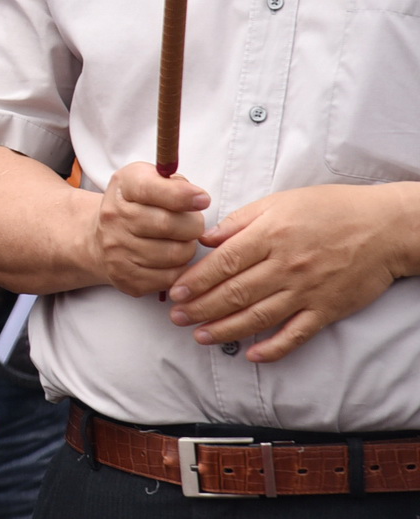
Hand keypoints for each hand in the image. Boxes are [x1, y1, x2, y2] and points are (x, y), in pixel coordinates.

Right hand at [90, 162, 210, 295]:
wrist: (102, 241)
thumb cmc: (136, 207)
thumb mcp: (149, 181)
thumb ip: (173, 183)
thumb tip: (199, 198)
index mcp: (123, 187)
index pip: (150, 189)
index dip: (182, 195)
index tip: (202, 200)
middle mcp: (113, 218)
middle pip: (169, 224)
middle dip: (193, 225)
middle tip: (192, 225)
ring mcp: (117, 250)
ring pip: (176, 253)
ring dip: (188, 248)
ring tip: (180, 242)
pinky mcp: (127, 278)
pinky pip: (172, 277)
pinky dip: (180, 269)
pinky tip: (172, 260)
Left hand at [168, 183, 419, 362]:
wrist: (384, 229)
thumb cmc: (329, 209)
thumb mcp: (279, 203)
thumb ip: (240, 221)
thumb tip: (206, 239)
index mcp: (271, 236)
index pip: (224, 263)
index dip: (196, 280)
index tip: (174, 292)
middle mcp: (286, 266)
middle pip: (235, 293)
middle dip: (201, 308)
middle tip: (177, 318)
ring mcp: (307, 291)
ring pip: (258, 317)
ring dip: (225, 330)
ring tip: (200, 337)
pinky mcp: (327, 310)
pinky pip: (297, 334)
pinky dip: (274, 348)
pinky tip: (252, 355)